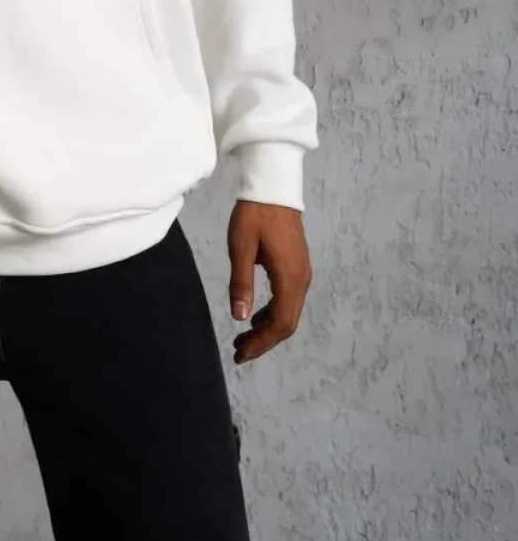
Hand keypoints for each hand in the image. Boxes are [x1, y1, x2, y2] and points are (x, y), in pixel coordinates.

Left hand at [227, 200, 311, 364]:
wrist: (274, 186)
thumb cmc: (254, 215)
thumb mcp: (241, 248)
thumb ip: (241, 283)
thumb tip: (240, 318)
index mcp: (289, 278)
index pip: (280, 323)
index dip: (261, 343)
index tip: (240, 354)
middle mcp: (301, 280)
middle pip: (287, 323)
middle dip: (264, 341)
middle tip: (239, 351)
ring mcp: (302, 273)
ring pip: (289, 313)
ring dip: (268, 328)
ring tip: (243, 337)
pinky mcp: (298, 266)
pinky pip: (289, 300)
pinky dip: (273, 313)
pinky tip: (256, 315)